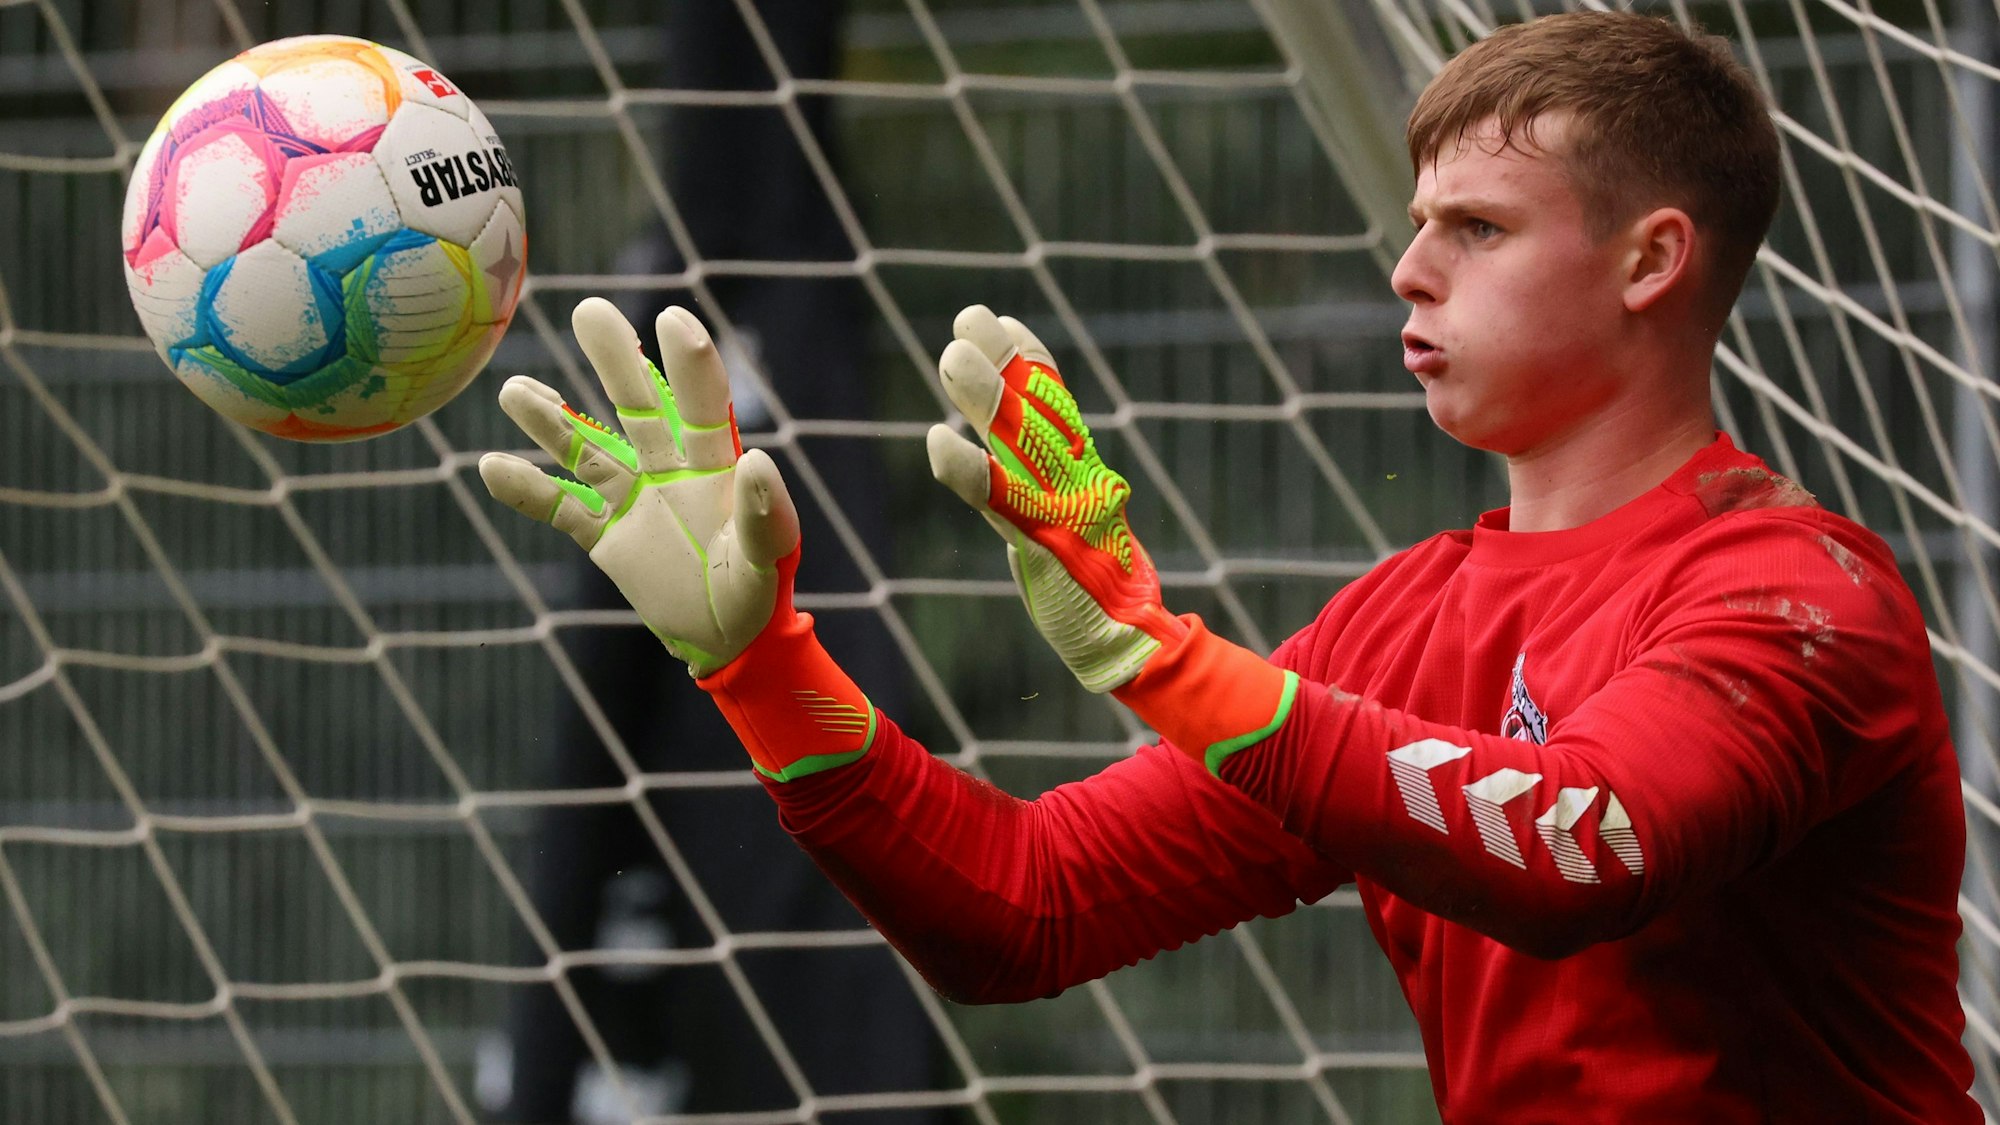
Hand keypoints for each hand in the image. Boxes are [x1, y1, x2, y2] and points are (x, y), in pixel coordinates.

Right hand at [479, 298, 799, 676]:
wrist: (726, 641)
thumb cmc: (758, 594)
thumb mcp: (771, 560)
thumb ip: (767, 515)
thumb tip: (759, 460)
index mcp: (716, 467)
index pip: (703, 406)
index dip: (690, 364)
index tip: (673, 319)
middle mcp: (670, 470)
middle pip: (638, 408)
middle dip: (615, 361)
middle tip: (590, 310)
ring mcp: (634, 500)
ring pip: (588, 450)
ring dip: (551, 420)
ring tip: (513, 388)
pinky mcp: (606, 537)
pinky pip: (561, 509)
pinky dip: (528, 491)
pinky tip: (491, 466)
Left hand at [926, 305, 1187, 691]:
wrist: (1129, 642)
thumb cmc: (1098, 595)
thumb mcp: (1069, 534)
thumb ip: (1042, 498)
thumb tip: (1012, 471)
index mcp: (1082, 474)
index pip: (1056, 405)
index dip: (1032, 361)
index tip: (1006, 322)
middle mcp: (1074, 479)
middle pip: (1036, 408)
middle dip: (1005, 359)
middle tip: (972, 316)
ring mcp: (1062, 506)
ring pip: (1019, 441)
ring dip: (986, 397)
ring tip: (953, 354)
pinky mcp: (1045, 540)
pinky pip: (999, 500)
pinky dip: (967, 470)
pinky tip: (938, 443)